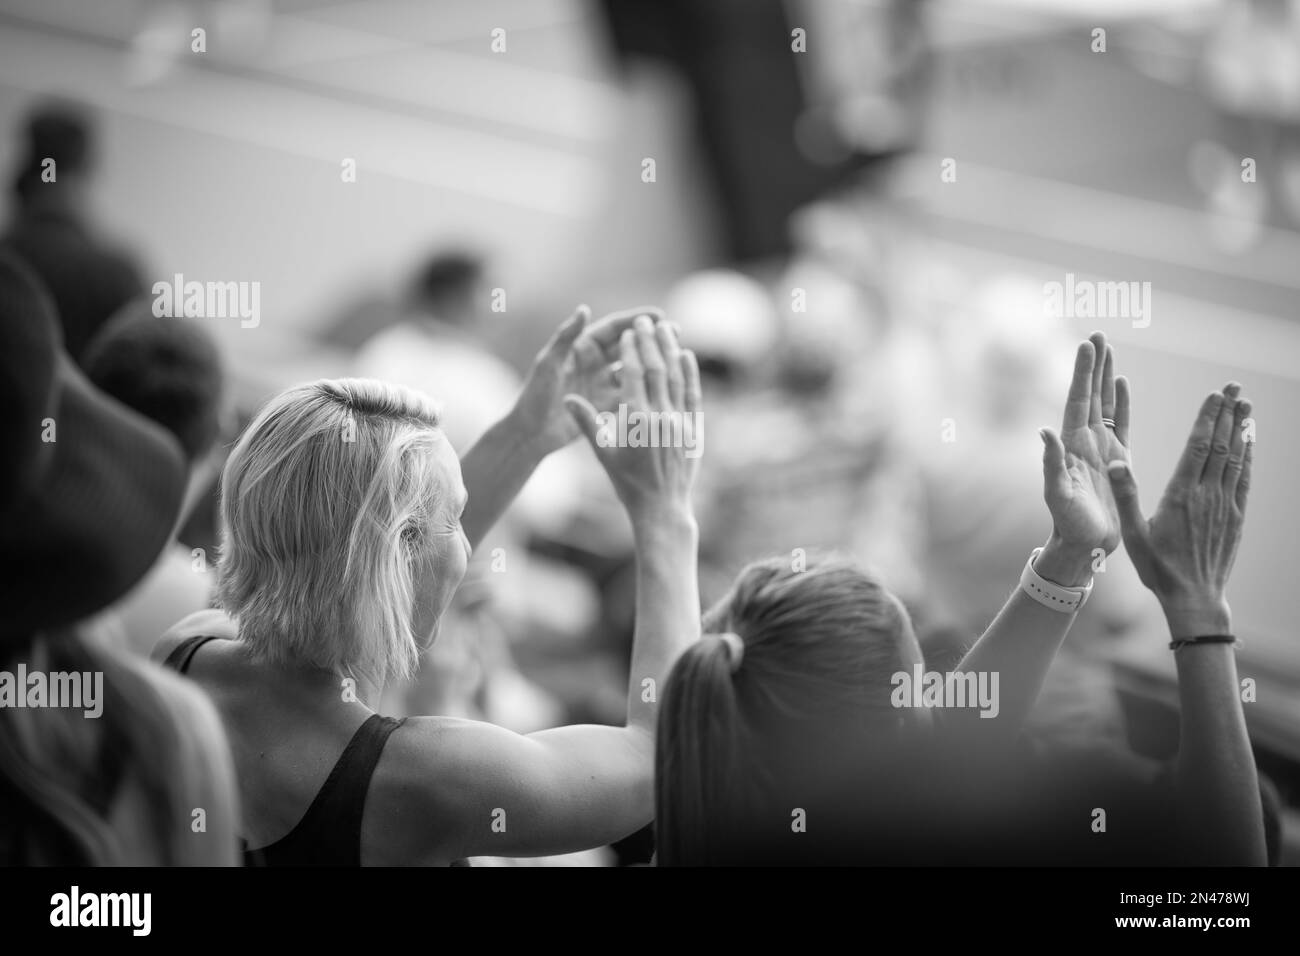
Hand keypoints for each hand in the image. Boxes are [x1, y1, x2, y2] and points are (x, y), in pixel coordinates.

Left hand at [510, 305, 665, 456]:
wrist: (531, 433)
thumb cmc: (534, 395)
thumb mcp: (550, 364)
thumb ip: (566, 337)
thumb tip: (584, 309)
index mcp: (581, 347)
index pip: (613, 329)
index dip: (635, 321)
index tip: (658, 316)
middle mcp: (594, 362)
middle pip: (627, 345)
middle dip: (650, 338)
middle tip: (676, 331)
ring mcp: (602, 383)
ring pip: (633, 368)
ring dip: (652, 362)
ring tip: (677, 356)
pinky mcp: (606, 403)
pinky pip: (631, 393)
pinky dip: (647, 388)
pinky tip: (667, 386)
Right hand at [564, 315, 701, 524]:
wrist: (661, 507)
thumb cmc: (627, 483)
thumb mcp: (603, 454)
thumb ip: (587, 423)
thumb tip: (567, 399)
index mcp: (636, 420)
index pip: (634, 374)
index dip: (631, 350)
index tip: (628, 331)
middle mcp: (661, 417)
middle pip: (657, 369)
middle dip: (650, 342)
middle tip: (644, 319)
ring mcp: (680, 422)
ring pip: (676, 377)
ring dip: (671, 350)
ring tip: (665, 328)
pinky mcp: (694, 428)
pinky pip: (692, 394)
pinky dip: (689, 373)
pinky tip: (686, 355)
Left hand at [1039, 332, 1130, 566]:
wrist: (1083, 545)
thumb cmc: (1067, 524)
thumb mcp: (1057, 494)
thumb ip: (1051, 464)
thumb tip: (1044, 431)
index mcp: (1071, 445)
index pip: (1078, 400)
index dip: (1082, 372)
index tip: (1087, 343)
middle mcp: (1084, 441)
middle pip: (1091, 394)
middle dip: (1094, 364)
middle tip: (1098, 334)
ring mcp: (1100, 448)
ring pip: (1106, 404)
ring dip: (1107, 377)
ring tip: (1110, 349)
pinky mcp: (1117, 459)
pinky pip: (1121, 424)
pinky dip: (1123, 403)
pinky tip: (1123, 383)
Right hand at [1107, 385, 1251, 637]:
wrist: (1193, 596)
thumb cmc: (1159, 567)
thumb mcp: (1133, 533)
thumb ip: (1126, 495)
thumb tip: (1114, 461)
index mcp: (1180, 496)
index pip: (1197, 447)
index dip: (1207, 419)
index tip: (1215, 395)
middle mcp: (1207, 496)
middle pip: (1221, 446)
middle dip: (1228, 414)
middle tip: (1236, 388)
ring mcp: (1225, 505)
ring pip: (1235, 458)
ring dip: (1241, 429)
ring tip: (1246, 404)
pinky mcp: (1235, 515)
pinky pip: (1244, 477)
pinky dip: (1248, 455)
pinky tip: (1249, 440)